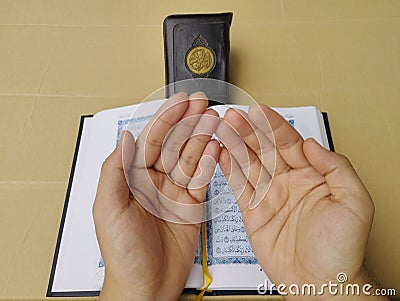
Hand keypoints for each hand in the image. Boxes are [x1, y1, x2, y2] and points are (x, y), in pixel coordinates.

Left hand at [92, 92, 219, 300]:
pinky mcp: (191, 204)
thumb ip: (115, 170)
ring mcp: (174, 191)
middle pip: (174, 144)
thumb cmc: (123, 253)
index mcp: (131, 177)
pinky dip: (211, 161)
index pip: (151, 140)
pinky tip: (217, 147)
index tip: (182, 103)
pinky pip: (203, 177)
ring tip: (216, 121)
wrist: (146, 286)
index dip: (167, 119)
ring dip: (203, 138)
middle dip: (189, 122)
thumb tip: (124, 137)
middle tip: (204, 105)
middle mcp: (153, 181)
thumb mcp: (108, 209)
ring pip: (191, 157)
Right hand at [218, 105, 383, 299]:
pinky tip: (220, 155)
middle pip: (264, 149)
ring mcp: (269, 196)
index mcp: (312, 175)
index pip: (289, 142)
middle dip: (248, 131)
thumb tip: (311, 144)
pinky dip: (227, 170)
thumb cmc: (341, 248)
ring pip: (248, 164)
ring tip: (221, 129)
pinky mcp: (253, 213)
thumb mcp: (354, 202)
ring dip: (234, 145)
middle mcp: (288, 182)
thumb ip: (336, 167)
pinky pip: (238, 187)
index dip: (273, 125)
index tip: (259, 111)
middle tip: (233, 117)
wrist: (320, 283)